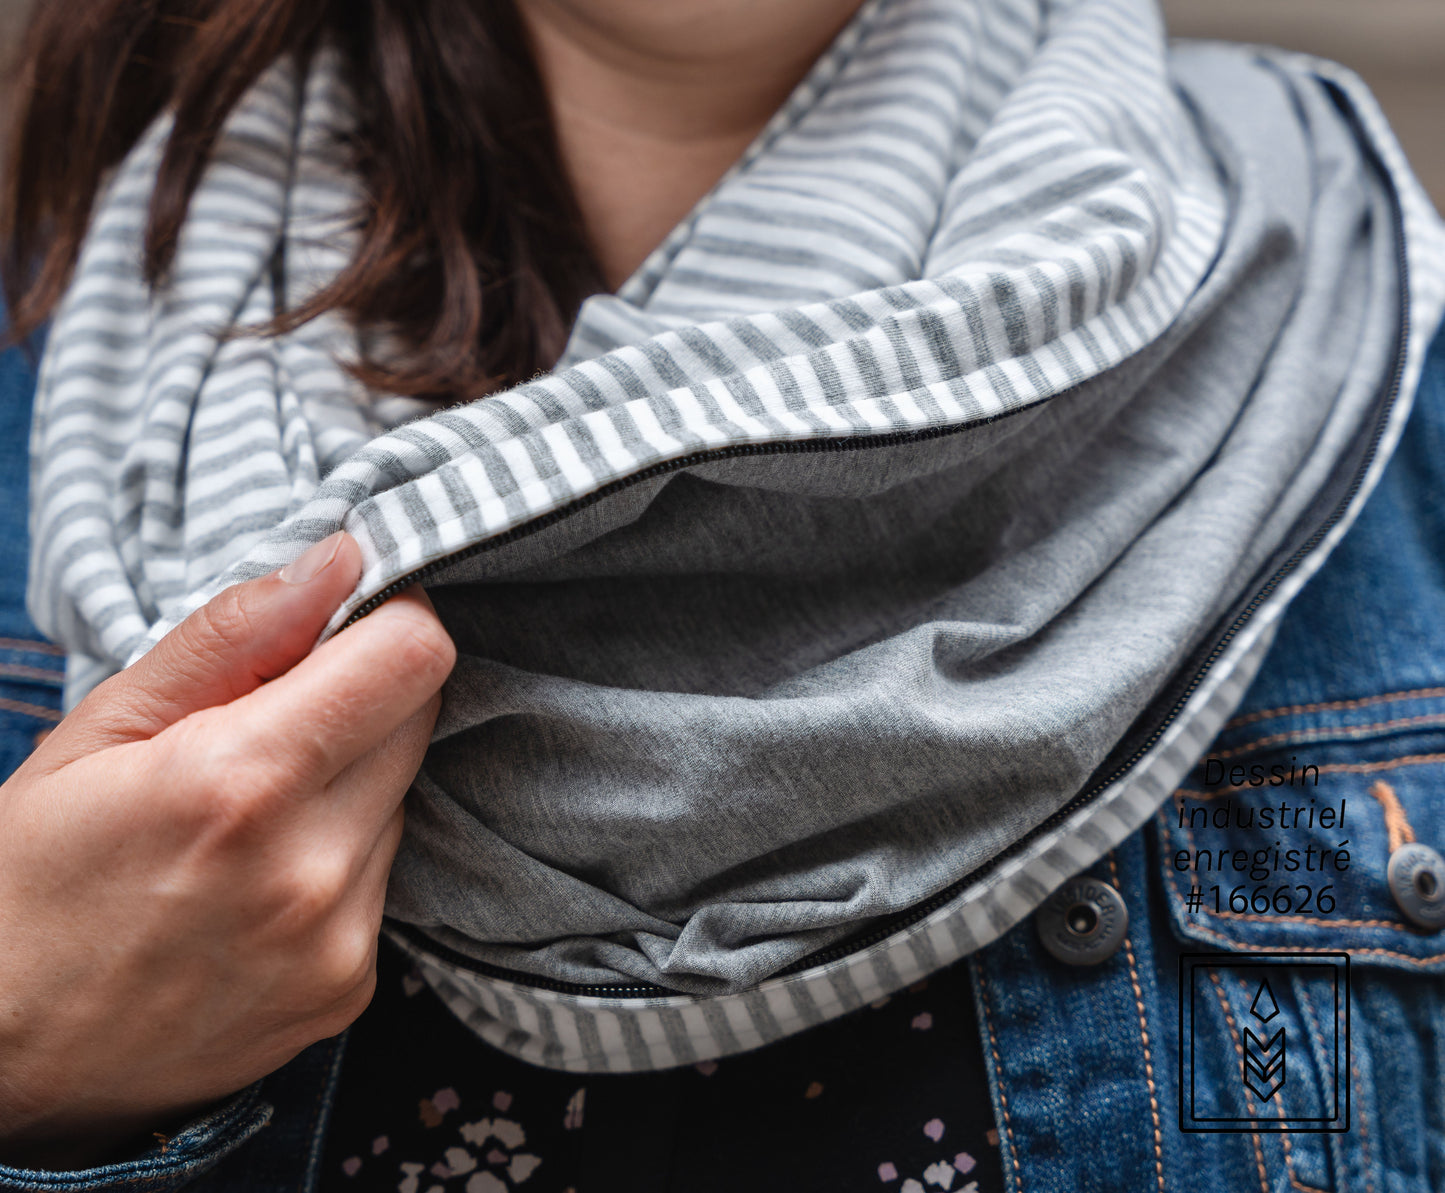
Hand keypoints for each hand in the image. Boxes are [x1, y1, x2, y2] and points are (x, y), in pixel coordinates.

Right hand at [0, 533, 454, 1168]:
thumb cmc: (25, 881)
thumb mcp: (99, 731)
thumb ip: (232, 636)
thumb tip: (339, 561)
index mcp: (241, 782)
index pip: (415, 656)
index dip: (389, 619)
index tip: (349, 621)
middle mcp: (310, 869)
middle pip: (419, 720)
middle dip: (362, 699)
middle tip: (271, 724)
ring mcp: (338, 942)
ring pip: (404, 799)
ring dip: (350, 785)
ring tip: (248, 818)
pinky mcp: (351, 990)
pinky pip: (385, 878)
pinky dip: (340, 860)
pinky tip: (258, 883)